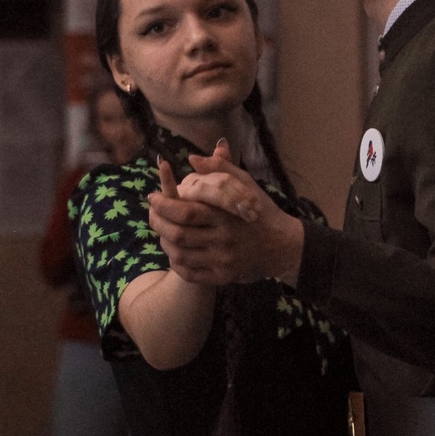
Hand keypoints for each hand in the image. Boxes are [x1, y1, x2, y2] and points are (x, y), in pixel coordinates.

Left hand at [148, 140, 304, 285]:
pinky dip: (176, 263)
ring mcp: (223, 260)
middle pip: (177, 234)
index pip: (185, 211)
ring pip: (180, 254)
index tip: (152, 198)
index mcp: (226, 214)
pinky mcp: (223, 277)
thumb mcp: (247, 184)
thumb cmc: (262, 211)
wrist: (284, 246)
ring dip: (164, 242)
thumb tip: (192, 158)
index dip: (162, 205)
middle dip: (157, 223)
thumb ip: (221, 167)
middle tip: (151, 214)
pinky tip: (175, 252)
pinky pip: (189, 273)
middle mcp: (224, 238)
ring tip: (162, 231)